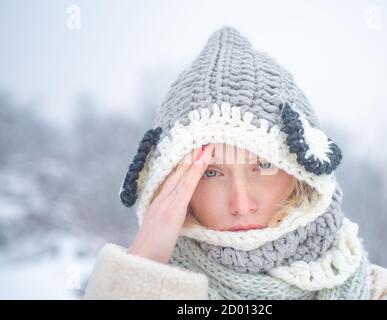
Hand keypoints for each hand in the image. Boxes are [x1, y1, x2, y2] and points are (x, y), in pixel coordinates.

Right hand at [128, 144, 214, 263]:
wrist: (140, 261)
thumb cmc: (152, 250)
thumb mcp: (162, 230)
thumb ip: (170, 220)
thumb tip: (179, 218)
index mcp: (158, 203)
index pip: (173, 178)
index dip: (184, 164)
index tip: (194, 151)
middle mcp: (160, 198)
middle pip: (177, 171)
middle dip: (190, 155)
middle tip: (202, 140)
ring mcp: (165, 203)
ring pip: (182, 174)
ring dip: (195, 158)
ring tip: (207, 144)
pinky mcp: (172, 210)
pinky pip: (187, 185)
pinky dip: (196, 170)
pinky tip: (204, 159)